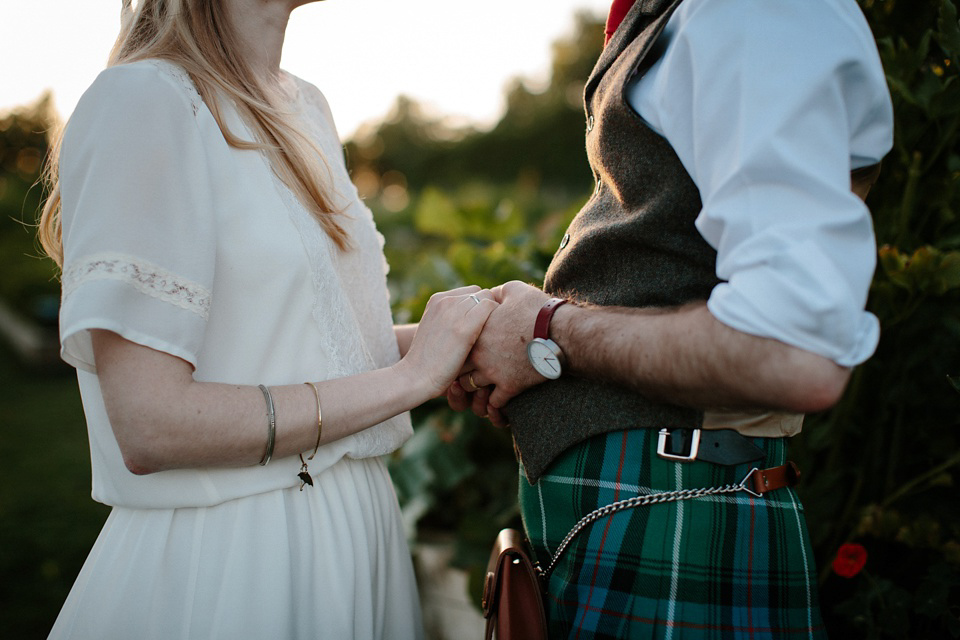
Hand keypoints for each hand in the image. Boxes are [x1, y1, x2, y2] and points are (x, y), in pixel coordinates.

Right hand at [399, 286, 496, 399]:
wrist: (416, 376)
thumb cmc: (430, 360)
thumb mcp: (436, 329)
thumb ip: (451, 318)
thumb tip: (475, 316)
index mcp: (437, 300)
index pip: (470, 292)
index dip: (479, 307)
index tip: (482, 325)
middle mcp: (445, 301)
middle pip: (480, 293)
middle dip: (487, 309)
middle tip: (491, 330)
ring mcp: (454, 312)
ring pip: (488, 297)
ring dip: (494, 314)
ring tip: (494, 335)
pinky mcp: (464, 327)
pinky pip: (491, 308)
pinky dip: (498, 319)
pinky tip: (496, 337)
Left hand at [450, 281, 552, 414]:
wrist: (561, 333)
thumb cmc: (538, 309)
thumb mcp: (514, 290)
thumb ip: (496, 293)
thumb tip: (490, 294)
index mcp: (477, 331)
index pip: (456, 344)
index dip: (460, 347)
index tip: (468, 348)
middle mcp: (480, 354)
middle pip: (457, 368)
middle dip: (463, 370)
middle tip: (471, 369)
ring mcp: (493, 372)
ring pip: (472, 388)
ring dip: (477, 387)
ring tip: (484, 384)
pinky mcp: (510, 386)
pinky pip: (494, 402)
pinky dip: (496, 402)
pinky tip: (501, 396)